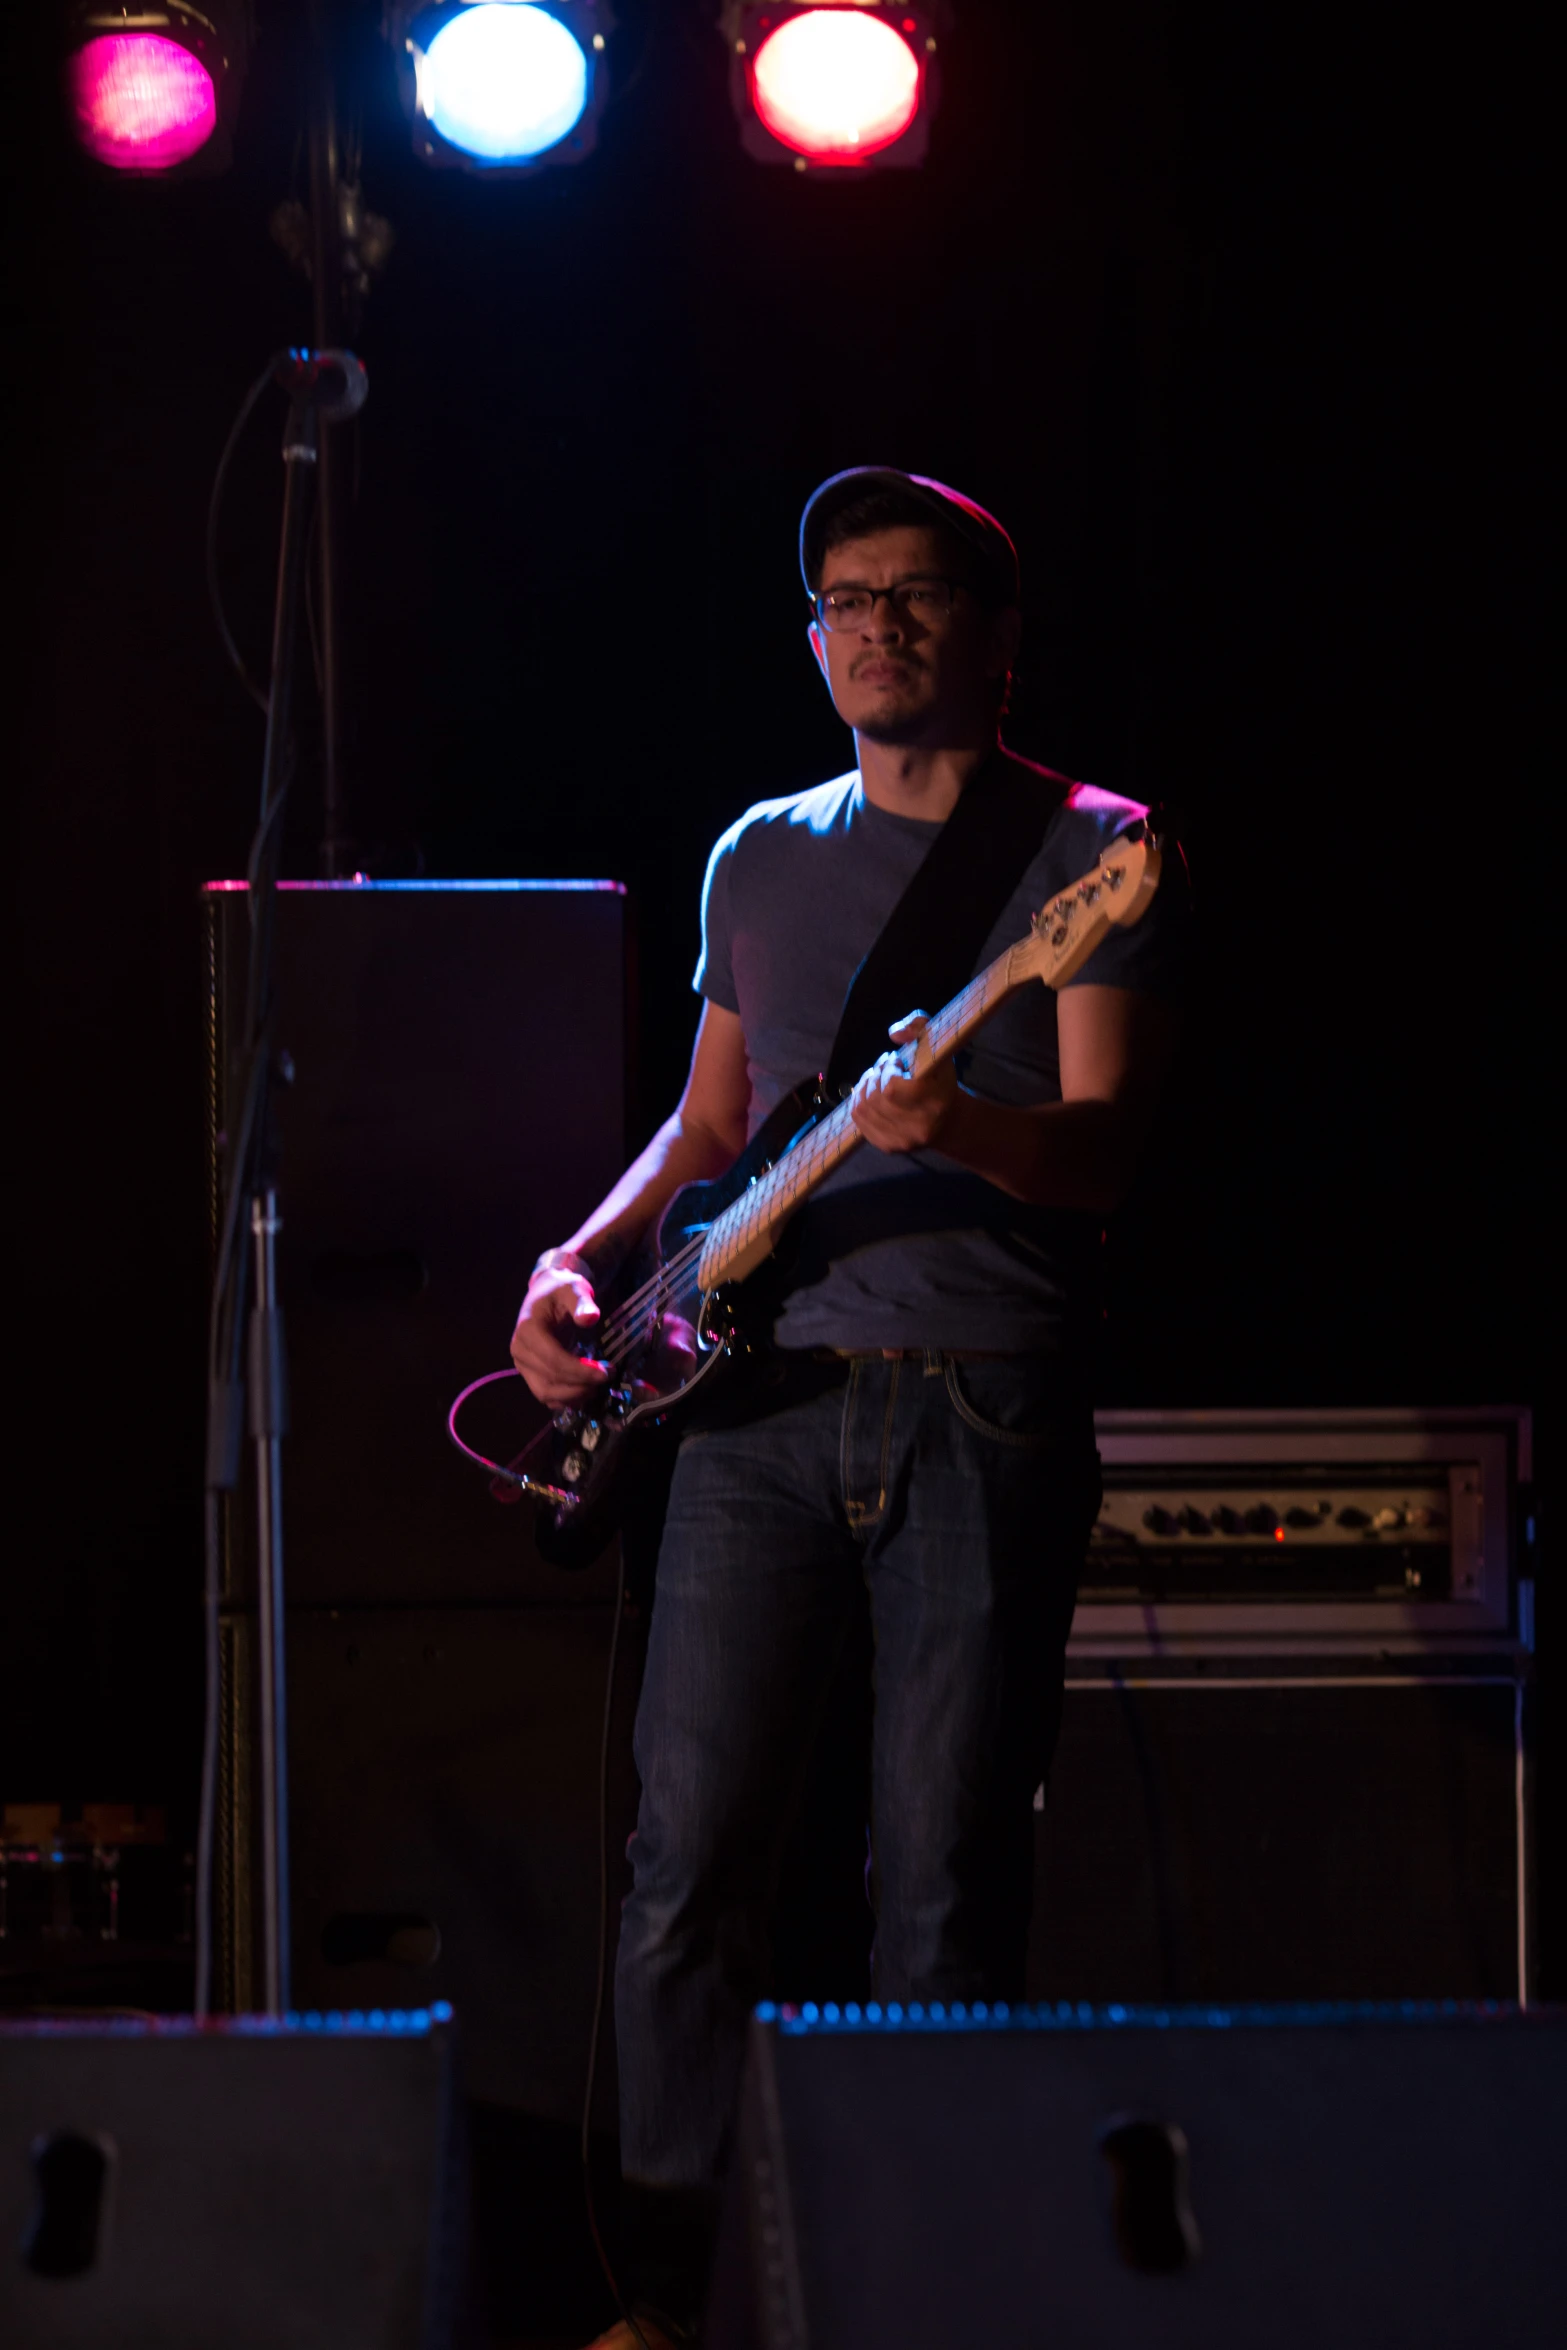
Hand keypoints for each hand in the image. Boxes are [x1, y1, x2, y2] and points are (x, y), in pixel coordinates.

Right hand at [510, 1266, 610, 1408]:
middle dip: (580, 1384)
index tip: (604, 1372)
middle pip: (549, 1379)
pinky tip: (584, 1392)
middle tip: (606, 1378)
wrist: (546, 1292)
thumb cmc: (561, 1290)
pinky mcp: (528, 1372)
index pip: (553, 1359)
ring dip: (573, 1395)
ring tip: (596, 1387)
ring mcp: (521, 1363)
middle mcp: (520, 1350)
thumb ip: (582, 1303)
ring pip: (545, 1392)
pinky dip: (564, 1398)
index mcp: (528, 1329)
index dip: (579, 1371)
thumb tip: (590, 1318)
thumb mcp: (574, 1289)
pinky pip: (544, 1393)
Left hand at [847, 1011, 959, 1155]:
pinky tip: (870, 1092)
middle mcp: (919, 1127)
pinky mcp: (888, 1146)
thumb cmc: (940, 1079)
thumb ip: (919, 1026)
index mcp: (935, 1102)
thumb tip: (894, 1033)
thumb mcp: (938, 1046)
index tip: (896, 1061)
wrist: (947, 1121)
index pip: (891, 1087)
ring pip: (864, 1107)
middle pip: (876, 1097)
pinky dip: (859, 1101)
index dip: (887, 1070)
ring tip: (876, 1077)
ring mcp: (902, 1140)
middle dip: (875, 1075)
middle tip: (885, 1066)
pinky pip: (859, 1120)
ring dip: (865, 1086)